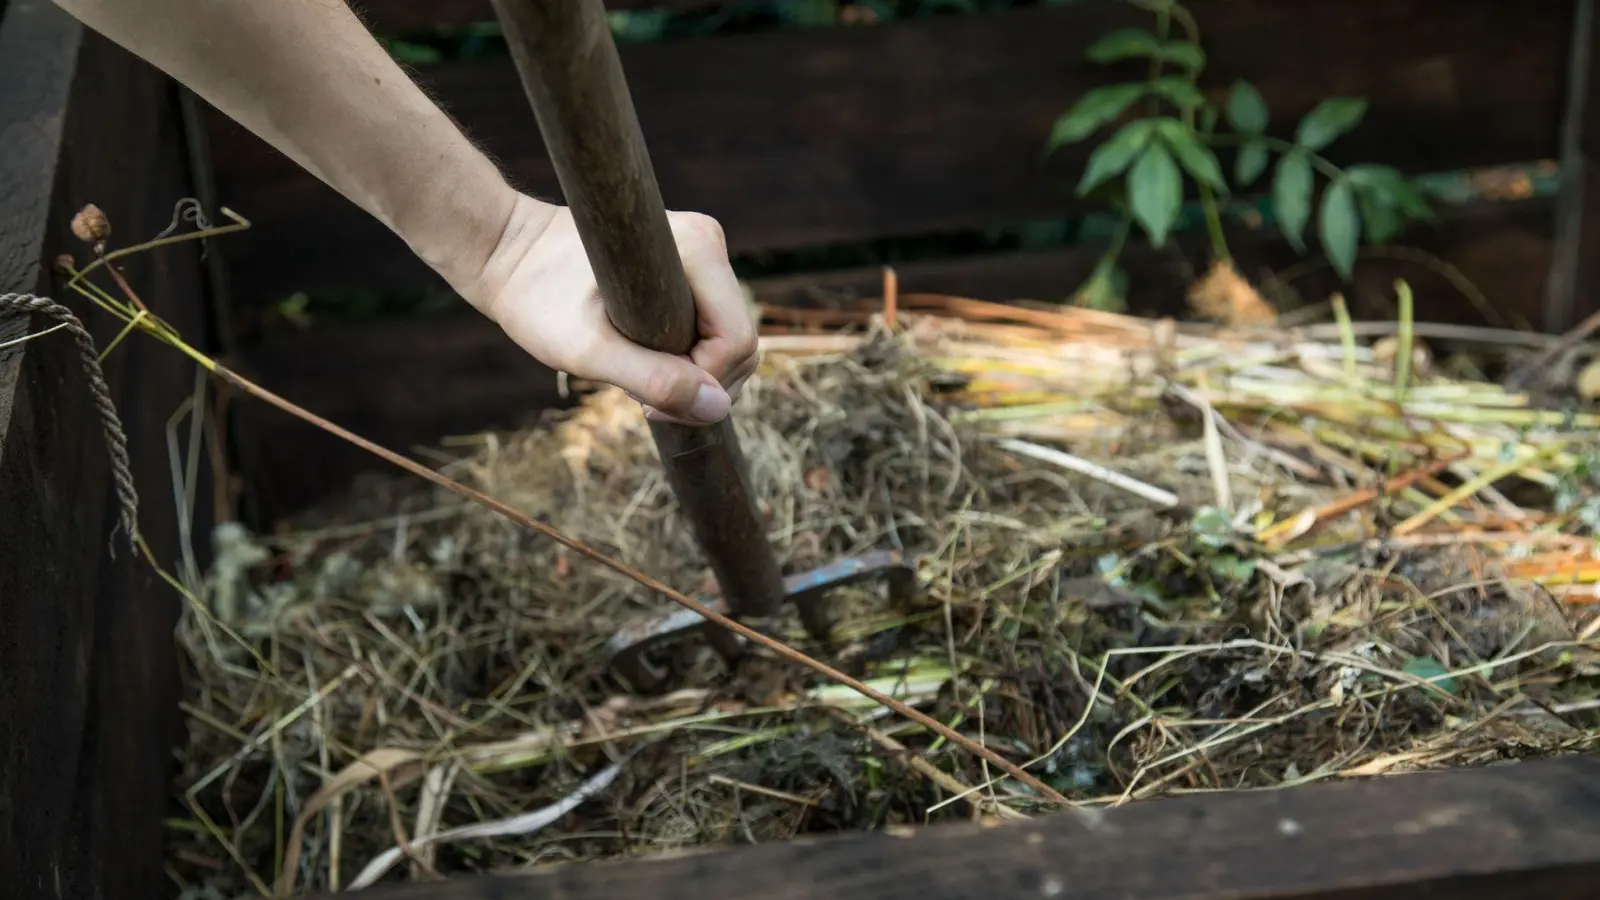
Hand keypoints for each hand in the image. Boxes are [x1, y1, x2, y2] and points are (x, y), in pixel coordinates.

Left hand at [468, 195, 758, 426]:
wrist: (510, 256)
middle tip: (643, 402)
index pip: (736, 340)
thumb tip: (718, 408)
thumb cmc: (538, 298)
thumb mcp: (589, 351)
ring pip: (729, 341)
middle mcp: (710, 245)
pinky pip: (711, 330)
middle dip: (702, 386)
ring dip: (694, 377)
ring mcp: (704, 257)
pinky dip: (688, 360)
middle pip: (741, 343)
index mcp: (698, 249)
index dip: (703, 384)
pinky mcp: (691, 272)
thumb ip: (655, 379)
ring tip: (639, 383)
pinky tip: (646, 364)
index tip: (646, 403)